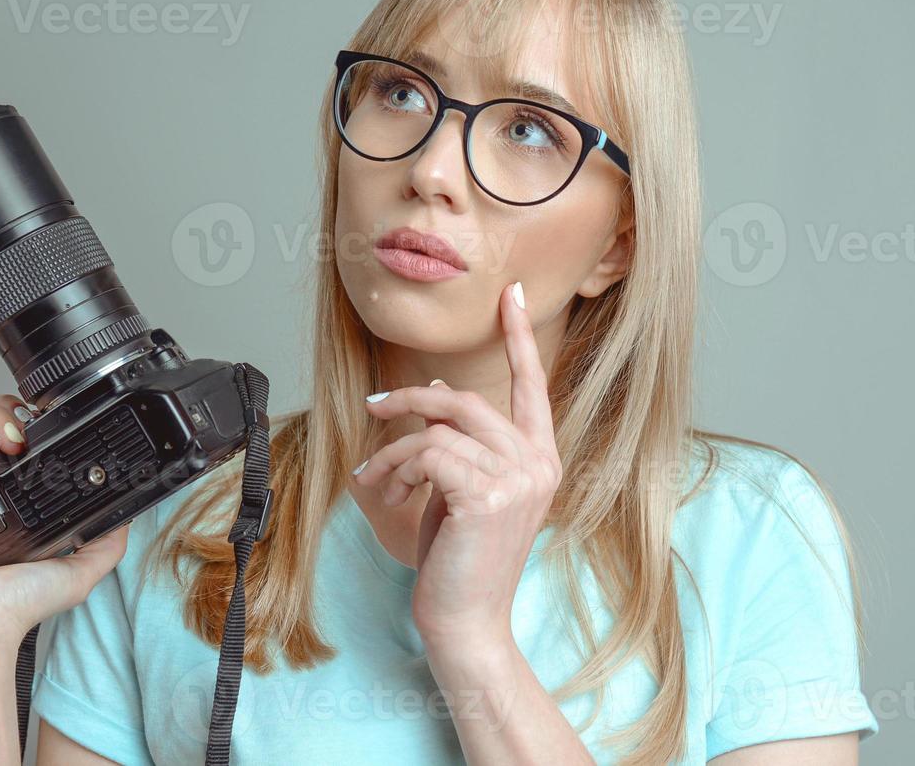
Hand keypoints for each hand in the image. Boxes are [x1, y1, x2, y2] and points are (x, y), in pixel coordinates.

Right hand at [0, 395, 128, 648]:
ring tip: (13, 435)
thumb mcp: (81, 569)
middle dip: (12, 412)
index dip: (32, 425)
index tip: (52, 425)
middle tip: (33, 427)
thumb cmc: (16, 607)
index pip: (16, 446)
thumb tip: (127, 516)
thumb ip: (106, 541)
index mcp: (8, 505)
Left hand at [354, 281, 560, 648]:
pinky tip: (383, 491)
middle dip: (412, 400)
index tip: (512, 293)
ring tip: (375, 477)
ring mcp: (518, 478)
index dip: (519, 337)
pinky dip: (394, 466)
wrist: (466, 620)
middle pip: (468, 401)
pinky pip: (427, 453)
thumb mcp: (460, 490)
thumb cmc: (461, 559)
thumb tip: (439, 389)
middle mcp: (538, 464)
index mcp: (540, 459)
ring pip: (440, 428)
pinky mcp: (487, 495)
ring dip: (395, 448)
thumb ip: (459, 441)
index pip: (532, 386)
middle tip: (374, 408)